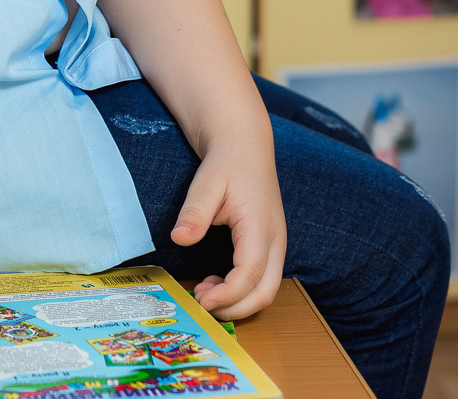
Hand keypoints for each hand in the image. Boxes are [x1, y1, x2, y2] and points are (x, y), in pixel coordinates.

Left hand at [171, 133, 285, 318]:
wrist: (246, 148)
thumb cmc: (227, 163)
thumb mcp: (206, 182)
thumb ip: (195, 211)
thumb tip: (179, 238)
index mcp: (260, 225)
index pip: (251, 273)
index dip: (228, 294)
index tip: (201, 299)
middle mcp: (276, 239)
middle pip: (266, 292)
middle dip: (235, 308)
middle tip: (201, 302)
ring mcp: (277, 245)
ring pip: (267, 290)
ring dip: (238, 301)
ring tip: (204, 291)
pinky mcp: (271, 247)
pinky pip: (263, 280)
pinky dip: (242, 291)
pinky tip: (215, 282)